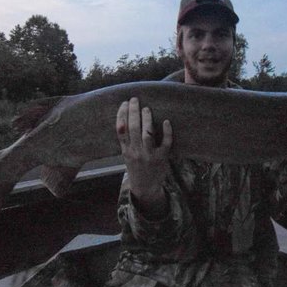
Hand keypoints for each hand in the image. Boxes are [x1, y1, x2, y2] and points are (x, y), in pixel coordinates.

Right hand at [116, 97, 171, 213]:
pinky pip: (165, 143)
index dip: (121, 115)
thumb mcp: (126, 155)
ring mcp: (149, 155)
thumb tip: (126, 117)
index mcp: (126, 151)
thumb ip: (126, 140)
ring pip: (147, 134)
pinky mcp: (162, 158)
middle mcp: (136, 152)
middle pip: (133, 129)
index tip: (124, 103)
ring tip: (146, 108)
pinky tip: (166, 121)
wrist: (145, 187)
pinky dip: (166, 132)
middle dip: (133, 112)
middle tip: (135, 100)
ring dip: (146, 119)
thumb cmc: (136, 167)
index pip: (121, 130)